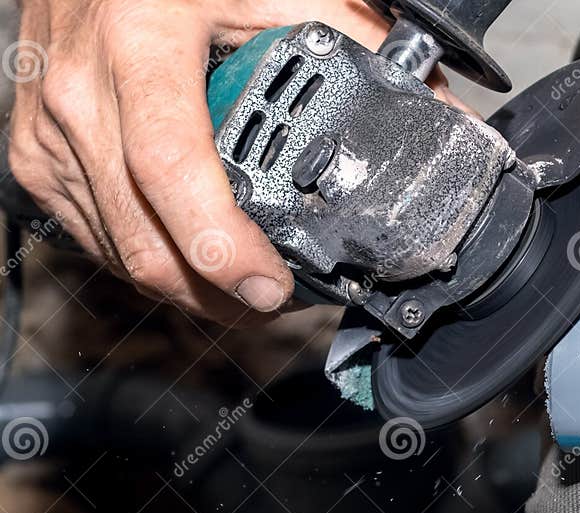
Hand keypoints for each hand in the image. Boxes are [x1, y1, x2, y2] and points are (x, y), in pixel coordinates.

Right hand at [8, 0, 467, 325]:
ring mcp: (47, 131)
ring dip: (188, 286)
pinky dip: (148, 258)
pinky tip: (192, 253)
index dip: (221, 246)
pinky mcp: (34, 155)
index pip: (170, 169)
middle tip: (276, 302)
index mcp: (139, 44)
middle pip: (144, 236)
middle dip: (216, 293)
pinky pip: (95, 235)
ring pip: (120, 251)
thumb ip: (355, 41)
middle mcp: (79, 95)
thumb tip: (437, 108)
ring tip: (245, 282)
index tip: (271, 287)